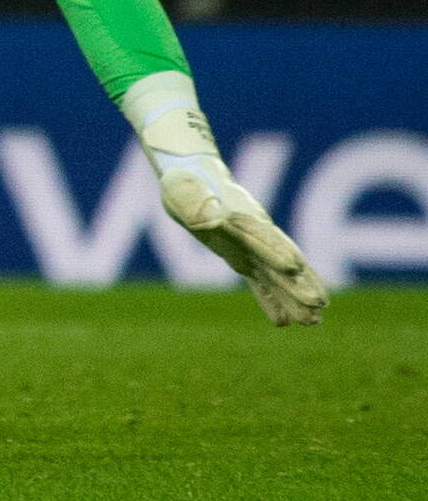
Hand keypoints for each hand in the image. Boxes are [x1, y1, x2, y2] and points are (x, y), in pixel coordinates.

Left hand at [157, 153, 327, 325]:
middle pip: (280, 259)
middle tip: (319, 304)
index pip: (262, 234)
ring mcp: (251, 246)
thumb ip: (195, 202)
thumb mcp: (181, 188)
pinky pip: (259, 281)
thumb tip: (208, 220)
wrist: (189, 178)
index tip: (294, 268)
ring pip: (276, 275)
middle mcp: (254, 233)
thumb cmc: (184, 182)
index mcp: (241, 215)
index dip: (276, 250)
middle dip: (298, 281)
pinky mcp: (242, 257)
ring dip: (294, 297)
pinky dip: (271, 300)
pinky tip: (285, 322)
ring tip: (314, 322)